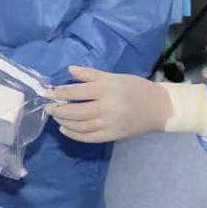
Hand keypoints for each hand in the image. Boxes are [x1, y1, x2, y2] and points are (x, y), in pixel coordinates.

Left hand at [45, 66, 171, 142]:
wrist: (159, 108)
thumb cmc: (135, 88)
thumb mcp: (114, 76)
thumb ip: (91, 74)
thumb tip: (69, 69)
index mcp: (107, 88)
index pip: (77, 91)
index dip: (60, 92)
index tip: (47, 92)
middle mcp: (107, 107)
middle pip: (77, 111)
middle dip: (58, 109)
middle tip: (47, 107)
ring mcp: (110, 123)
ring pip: (81, 125)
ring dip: (64, 122)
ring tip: (55, 116)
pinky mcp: (112, 136)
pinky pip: (89, 137)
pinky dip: (74, 135)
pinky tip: (65, 129)